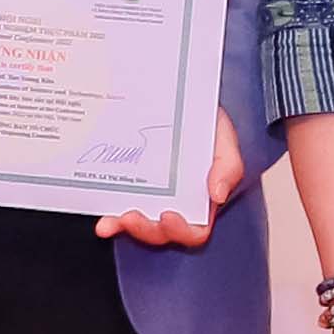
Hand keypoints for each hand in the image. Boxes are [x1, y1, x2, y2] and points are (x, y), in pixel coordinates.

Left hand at [100, 112, 253, 251]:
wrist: (178, 100)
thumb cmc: (204, 121)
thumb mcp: (224, 138)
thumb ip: (229, 166)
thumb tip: (218, 194)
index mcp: (201, 199)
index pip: (196, 230)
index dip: (181, 230)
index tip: (168, 215)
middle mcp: (175, 203)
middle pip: (162, 232)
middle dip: (146, 230)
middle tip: (131, 216)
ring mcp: (150, 197)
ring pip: (138, 226)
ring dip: (124, 227)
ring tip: (113, 220)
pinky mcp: (129, 187)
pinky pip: (119, 209)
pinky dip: (111, 220)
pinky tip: (104, 220)